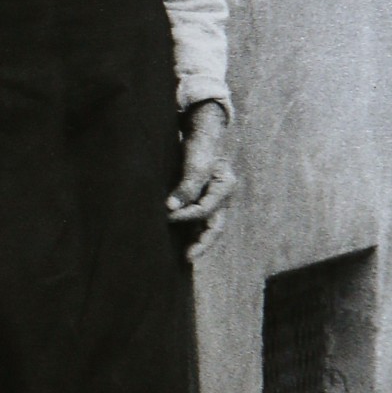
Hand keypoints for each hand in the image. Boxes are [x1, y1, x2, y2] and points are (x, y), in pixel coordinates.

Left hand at [168, 100, 235, 260]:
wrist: (198, 135)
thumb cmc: (197, 146)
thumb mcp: (193, 163)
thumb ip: (186, 185)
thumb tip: (171, 208)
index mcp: (225, 186)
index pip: (206, 209)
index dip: (186, 215)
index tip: (166, 215)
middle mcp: (222, 197)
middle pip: (214, 225)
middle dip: (202, 243)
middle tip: (188, 257)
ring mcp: (213, 200)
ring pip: (206, 226)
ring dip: (195, 240)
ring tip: (184, 256)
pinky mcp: (202, 201)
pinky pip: (197, 221)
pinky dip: (189, 232)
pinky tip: (179, 243)